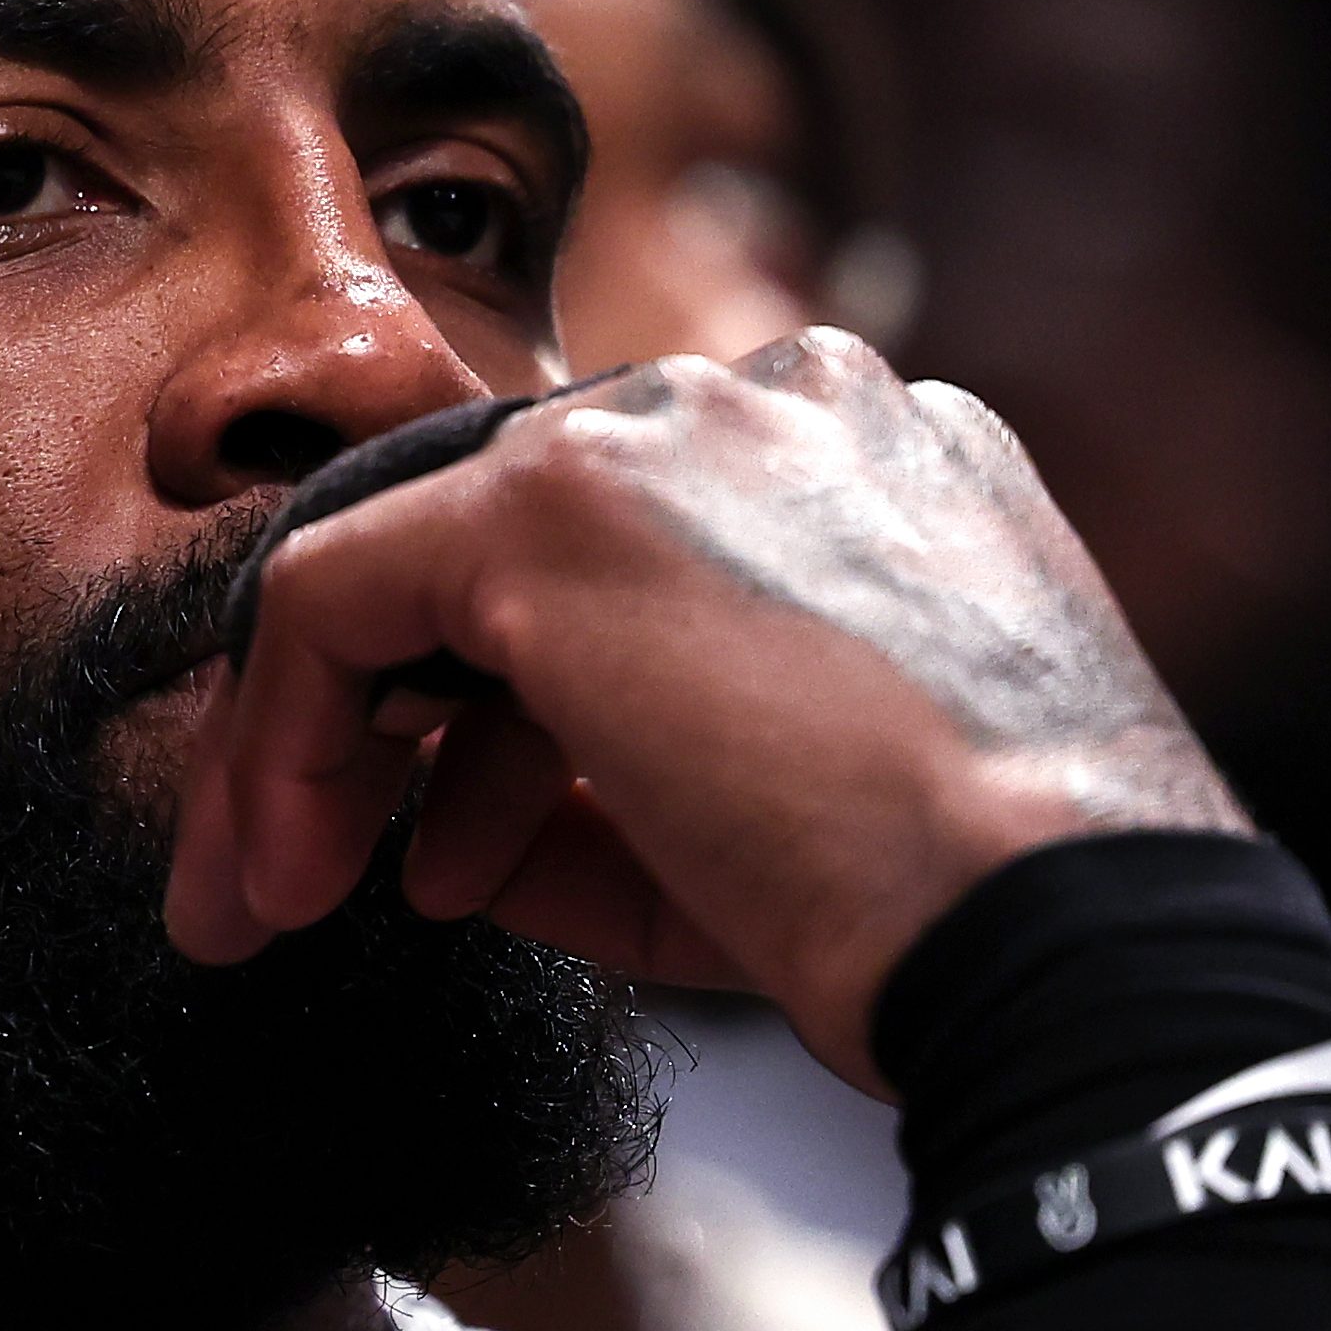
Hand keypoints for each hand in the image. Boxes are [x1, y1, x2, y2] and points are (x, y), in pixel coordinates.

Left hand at [162, 330, 1247, 1087]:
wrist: (1048, 933)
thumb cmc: (941, 910)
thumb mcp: (773, 817)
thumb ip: (608, 785)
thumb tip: (446, 829)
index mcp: (863, 453)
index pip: (619, 545)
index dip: (502, 710)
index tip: (437, 852)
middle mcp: (770, 397)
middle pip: (503, 544)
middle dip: (392, 724)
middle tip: (307, 874)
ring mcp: (661, 434)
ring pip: (406, 560)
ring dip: (328, 751)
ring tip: (297, 903)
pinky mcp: (553, 511)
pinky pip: (336, 596)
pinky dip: (283, 736)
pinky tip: (282, 870)